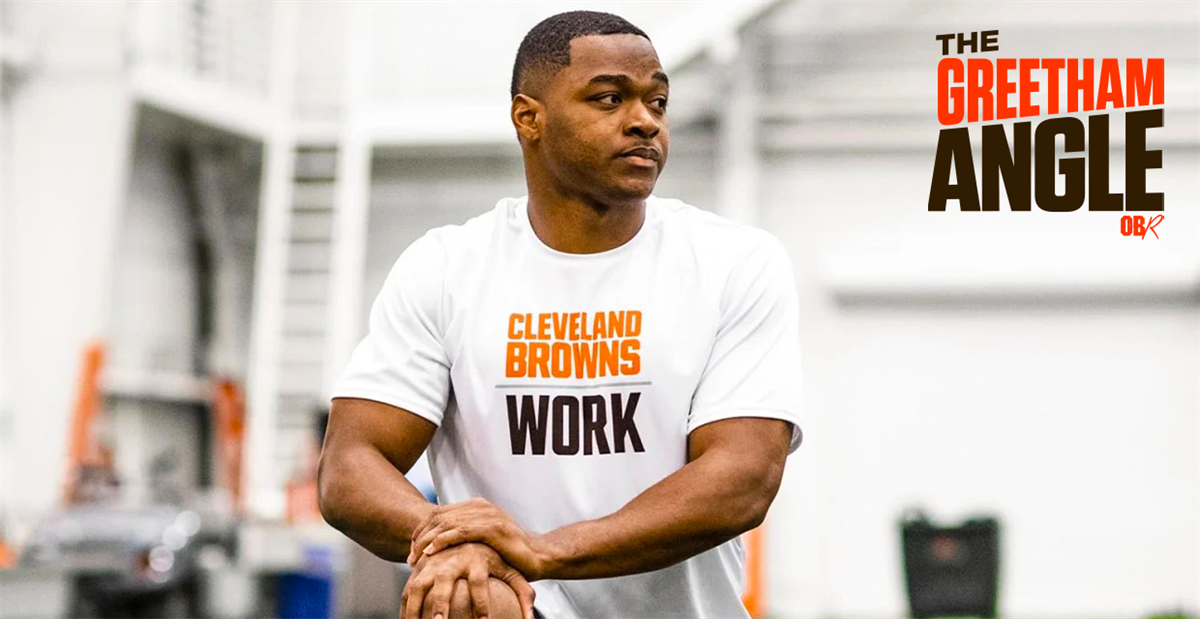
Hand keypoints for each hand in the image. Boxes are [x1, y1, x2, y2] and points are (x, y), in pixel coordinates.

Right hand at [402, 542, 534, 618]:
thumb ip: (524, 595)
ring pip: (419, 580)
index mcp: (480, 558)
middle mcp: (456, 556)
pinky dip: (404, 602)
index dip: (481, 604)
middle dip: (440, 604)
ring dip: (414, 605)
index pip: (480, 582)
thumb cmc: (498, 558)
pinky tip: (405, 616)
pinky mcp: (424, 560)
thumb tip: (531, 618)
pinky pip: (409, 582)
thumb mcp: (513, 573)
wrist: (476, 528)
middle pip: (444, 579)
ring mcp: (436, 557)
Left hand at [408, 498, 548, 578]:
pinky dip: (442, 541)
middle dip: (420, 537)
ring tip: (416, 557)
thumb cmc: (509, 553)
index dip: (421, 530)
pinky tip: (431, 552)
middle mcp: (480, 506)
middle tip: (410, 557)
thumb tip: (439, 544)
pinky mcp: (492, 527)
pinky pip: (460, 532)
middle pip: (438, 517)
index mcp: (476, 506)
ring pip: (446, 524)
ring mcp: (487, 514)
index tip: (412, 549)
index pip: (439, 513)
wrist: (539, 556)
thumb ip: (465, 536)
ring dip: (427, 541)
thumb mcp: (482, 541)